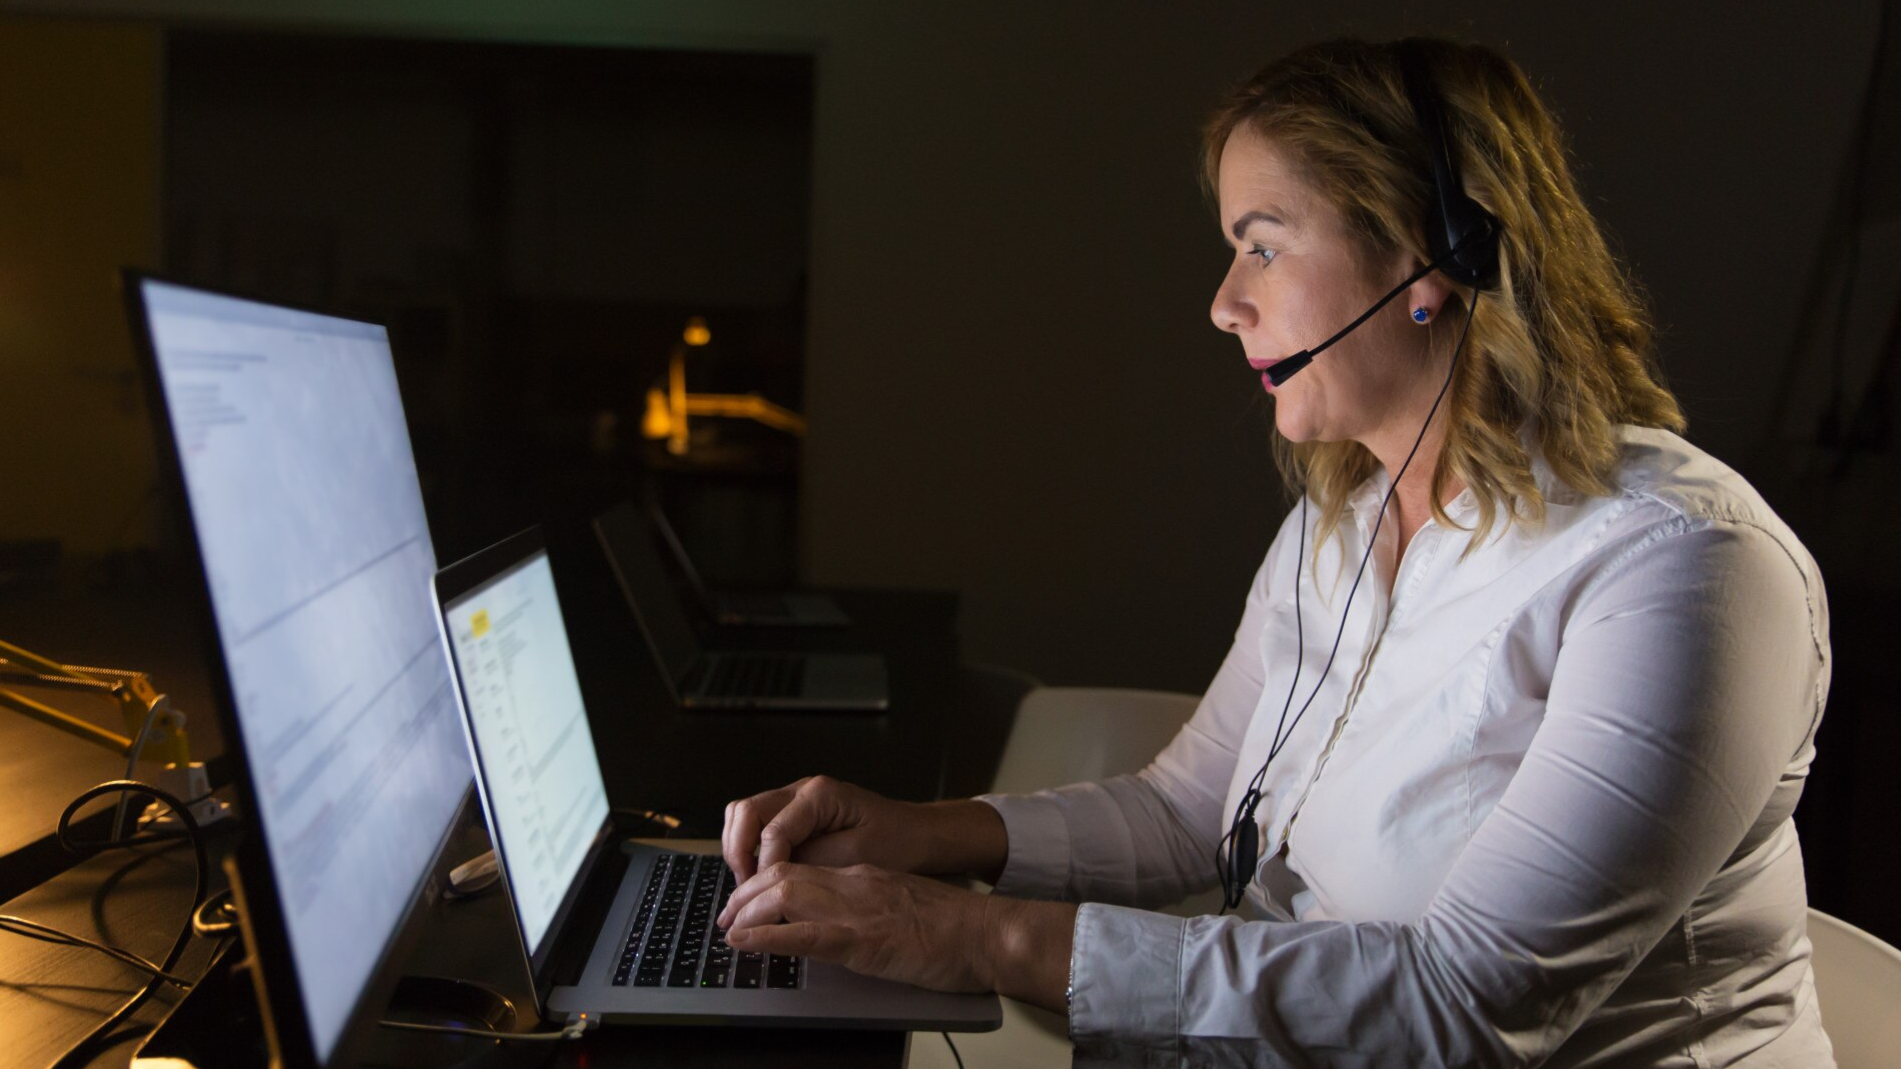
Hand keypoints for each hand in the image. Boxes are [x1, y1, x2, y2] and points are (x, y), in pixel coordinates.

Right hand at [721, 775, 930, 884]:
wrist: (917, 833)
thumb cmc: (896, 843)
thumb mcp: (856, 857)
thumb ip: (812, 863)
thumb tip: (774, 879)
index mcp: (819, 795)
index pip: (772, 831)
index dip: (764, 868)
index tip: (763, 899)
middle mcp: (801, 790)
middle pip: (745, 812)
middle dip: (739, 853)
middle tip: (745, 890)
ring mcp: (796, 799)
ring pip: (744, 815)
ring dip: (739, 849)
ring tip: (749, 885)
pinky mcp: (796, 814)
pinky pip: (758, 825)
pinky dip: (749, 848)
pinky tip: (760, 877)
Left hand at [721, 862, 994, 992]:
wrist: (988, 933)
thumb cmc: (956, 927)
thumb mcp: (903, 905)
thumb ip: (871, 906)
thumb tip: (845, 924)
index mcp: (864, 876)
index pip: (802, 868)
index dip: (765, 884)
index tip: (746, 903)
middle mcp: (854, 884)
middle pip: (783, 874)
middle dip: (745, 894)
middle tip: (726, 918)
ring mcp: (857, 909)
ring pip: (785, 894)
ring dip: (747, 912)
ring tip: (729, 929)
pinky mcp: (863, 940)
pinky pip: (803, 933)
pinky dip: (766, 937)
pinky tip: (745, 943)